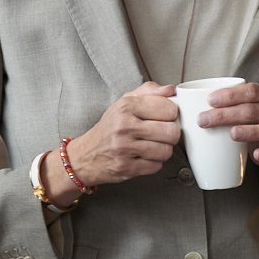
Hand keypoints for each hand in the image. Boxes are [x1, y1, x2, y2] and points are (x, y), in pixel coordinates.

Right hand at [65, 82, 181, 192]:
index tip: (165, 117)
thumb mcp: (124, 102)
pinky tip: (144, 157)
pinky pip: (157, 166)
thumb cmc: (110, 128)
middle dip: (171, 134)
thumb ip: (149, 92)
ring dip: (163, 150)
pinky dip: (153, 163)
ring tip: (152, 146)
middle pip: (172, 131)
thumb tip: (171, 90)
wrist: (86, 155)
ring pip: (166, 151)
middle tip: (161, 134)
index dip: (171, 114)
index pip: (168, 108)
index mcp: (126, 106)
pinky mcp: (126, 168)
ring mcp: (124, 149)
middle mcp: (124, 126)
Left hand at [201, 82, 258, 172]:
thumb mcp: (240, 108)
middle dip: (225, 115)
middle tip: (204, 120)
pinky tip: (256, 154)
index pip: (249, 91)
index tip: (210, 100)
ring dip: (249, 131)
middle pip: (251, 110)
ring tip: (232, 134)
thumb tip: (184, 101)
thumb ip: (221, 105)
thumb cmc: (251, 122)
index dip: (230, 94)